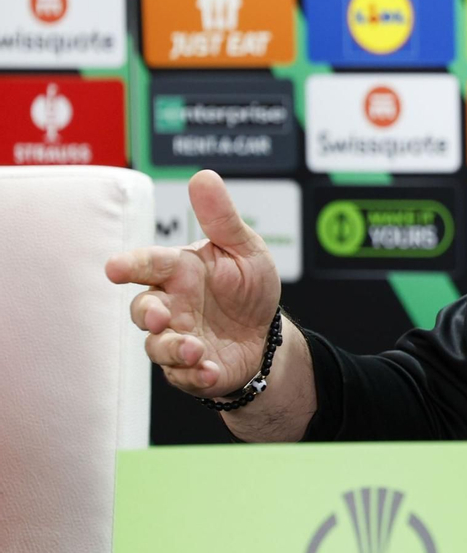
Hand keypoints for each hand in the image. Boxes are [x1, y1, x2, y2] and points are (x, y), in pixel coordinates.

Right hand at [105, 170, 281, 397]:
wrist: (266, 334)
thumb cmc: (249, 286)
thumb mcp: (244, 248)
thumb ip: (222, 218)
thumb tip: (203, 176)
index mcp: (180, 271)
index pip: (150, 263)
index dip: (132, 264)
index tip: (115, 268)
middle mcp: (172, 304)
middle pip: (142, 309)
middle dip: (146, 313)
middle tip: (160, 315)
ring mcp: (177, 337)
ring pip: (157, 346)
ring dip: (173, 349)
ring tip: (196, 349)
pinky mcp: (189, 368)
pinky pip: (183, 376)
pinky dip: (195, 376)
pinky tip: (210, 370)